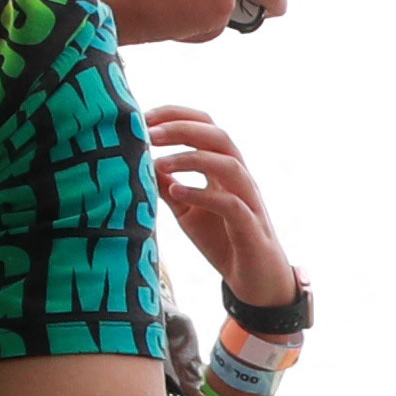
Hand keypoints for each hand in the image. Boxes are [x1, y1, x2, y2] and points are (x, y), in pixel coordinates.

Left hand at [144, 103, 297, 315]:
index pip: (206, 126)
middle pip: (218, 136)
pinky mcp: (250, 227)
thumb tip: (140, 164)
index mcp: (225, 169)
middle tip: (149, 133)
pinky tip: (176, 191)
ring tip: (158, 162)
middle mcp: (240, 178)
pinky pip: (230, 203)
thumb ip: (169, 187)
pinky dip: (201, 193)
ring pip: (228, 164)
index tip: (145, 118)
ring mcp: (248, 201)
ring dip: (191, 157)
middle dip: (183, 128)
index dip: (177, 115)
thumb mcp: (187, 212)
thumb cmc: (223, 242)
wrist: (255, 281)